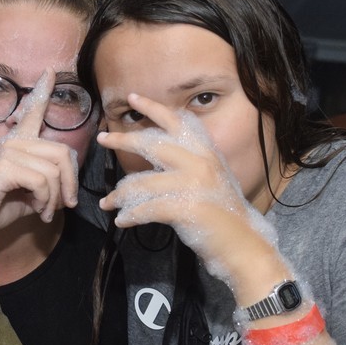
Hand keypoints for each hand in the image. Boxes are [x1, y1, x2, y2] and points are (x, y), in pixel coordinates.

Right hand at [0, 70, 79, 231]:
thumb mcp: (30, 194)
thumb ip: (48, 186)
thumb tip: (69, 192)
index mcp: (19, 144)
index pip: (33, 112)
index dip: (43, 91)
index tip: (50, 72)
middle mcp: (14, 142)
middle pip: (62, 152)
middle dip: (70, 183)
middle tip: (65, 204)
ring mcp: (9, 152)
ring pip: (54, 171)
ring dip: (55, 198)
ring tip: (45, 211)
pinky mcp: (5, 166)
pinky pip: (42, 181)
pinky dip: (45, 200)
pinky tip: (37, 210)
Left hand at [96, 93, 279, 286]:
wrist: (243, 246)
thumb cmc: (224, 215)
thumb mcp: (212, 178)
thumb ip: (190, 162)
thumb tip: (155, 152)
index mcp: (207, 152)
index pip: (177, 122)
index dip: (153, 108)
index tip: (132, 98)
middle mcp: (200, 162)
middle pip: (152, 144)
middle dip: (123, 140)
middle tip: (102, 139)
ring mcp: (193, 184)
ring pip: (141, 182)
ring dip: (119, 195)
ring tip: (108, 203)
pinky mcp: (185, 208)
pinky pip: (145, 208)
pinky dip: (130, 216)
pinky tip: (122, 221)